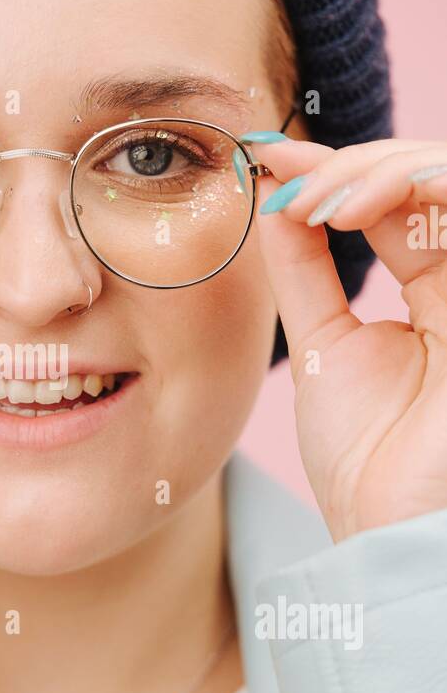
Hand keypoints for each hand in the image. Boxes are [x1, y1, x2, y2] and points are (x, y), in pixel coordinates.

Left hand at [250, 135, 446, 542]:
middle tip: (285, 183)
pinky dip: (410, 184)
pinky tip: (347, 207)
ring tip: (314, 200)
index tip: (262, 160)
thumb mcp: (320, 344)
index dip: (333, 170)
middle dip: (350, 163)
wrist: (390, 533)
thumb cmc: (366, 460)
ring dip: (377, 168)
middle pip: (426, 176)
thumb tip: (274, 191)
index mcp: (434, 292)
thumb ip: (304, 268)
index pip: (395, 199)